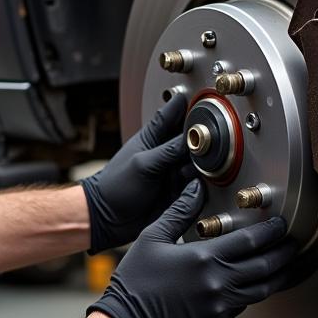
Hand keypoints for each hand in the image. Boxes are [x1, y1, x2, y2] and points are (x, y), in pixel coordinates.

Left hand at [82, 93, 192, 252]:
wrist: (109, 219)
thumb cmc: (115, 187)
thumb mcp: (142, 164)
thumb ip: (167, 151)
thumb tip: (191, 138)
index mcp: (152, 138)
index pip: (172, 114)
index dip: (187, 105)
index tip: (203, 98)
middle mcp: (165, 153)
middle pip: (191, 138)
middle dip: (200, 138)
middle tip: (208, 138)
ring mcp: (173, 172)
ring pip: (197, 161)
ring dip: (201, 163)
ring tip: (200, 165)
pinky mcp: (179, 192)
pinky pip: (197, 184)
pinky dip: (201, 182)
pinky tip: (200, 182)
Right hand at [87, 180, 295, 317]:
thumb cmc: (136, 280)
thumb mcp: (152, 237)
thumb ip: (179, 211)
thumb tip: (196, 187)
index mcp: (204, 258)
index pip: (250, 241)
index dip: (271, 230)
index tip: (281, 223)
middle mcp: (218, 282)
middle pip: (265, 266)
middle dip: (283, 252)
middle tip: (292, 242)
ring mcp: (220, 306)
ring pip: (261, 290)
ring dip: (277, 276)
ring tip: (285, 264)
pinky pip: (243, 306)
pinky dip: (252, 293)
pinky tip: (254, 285)